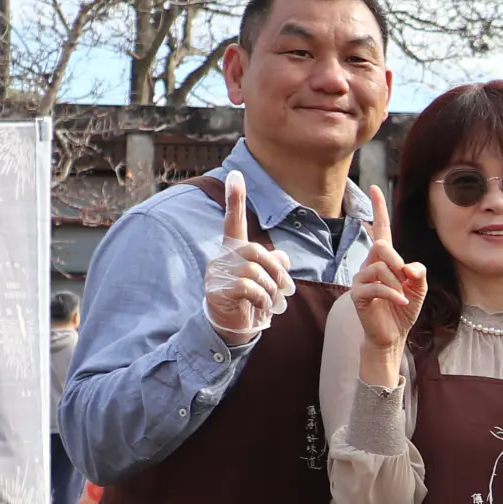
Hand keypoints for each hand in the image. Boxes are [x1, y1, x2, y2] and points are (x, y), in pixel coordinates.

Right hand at [201, 172, 295, 343]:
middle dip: (277, 272)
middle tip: (285, 291)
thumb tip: (282, 258)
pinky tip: (261, 307)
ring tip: (271, 302)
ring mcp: (217, 274)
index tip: (236, 175)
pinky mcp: (217, 290)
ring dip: (272, 289)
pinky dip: (263, 299)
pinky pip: (249, 287)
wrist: (234, 328)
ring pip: (255, 271)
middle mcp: (222, 258)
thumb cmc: (252, 302)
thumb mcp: (267, 282)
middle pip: (257, 252)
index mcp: (234, 252)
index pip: (234, 222)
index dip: (235, 200)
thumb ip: (275, 265)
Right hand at [348, 187, 426, 359]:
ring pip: (380, 267)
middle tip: (405, 278)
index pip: (381, 228)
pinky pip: (376, 286)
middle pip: (382, 246)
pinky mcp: (358, 294)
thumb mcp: (419, 288)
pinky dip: (393, 294)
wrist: (393, 334)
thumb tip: (407, 266)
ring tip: (400, 296)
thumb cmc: (403, 308)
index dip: (379, 209)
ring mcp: (361, 278)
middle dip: (397, 260)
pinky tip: (400, 302)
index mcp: (385, 259)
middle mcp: (370, 264)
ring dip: (396, 283)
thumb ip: (418, 272)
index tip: (374, 187)